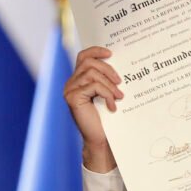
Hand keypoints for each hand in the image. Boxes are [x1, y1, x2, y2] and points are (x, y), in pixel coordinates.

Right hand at [63, 46, 123, 172]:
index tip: (111, 53)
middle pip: (89, 62)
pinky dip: (106, 94)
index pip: (83, 56)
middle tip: (120, 82)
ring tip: (119, 97)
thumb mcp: (108, 94)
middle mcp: (71, 82)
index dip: (96, 51)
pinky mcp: (72, 98)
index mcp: (79, 79)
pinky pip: (93, 86)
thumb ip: (107, 80)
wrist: (101, 139)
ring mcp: (70, 90)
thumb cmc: (107, 118)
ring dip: (109, 84)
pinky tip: (112, 106)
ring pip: (92, 74)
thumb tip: (120, 64)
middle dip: (108, 69)